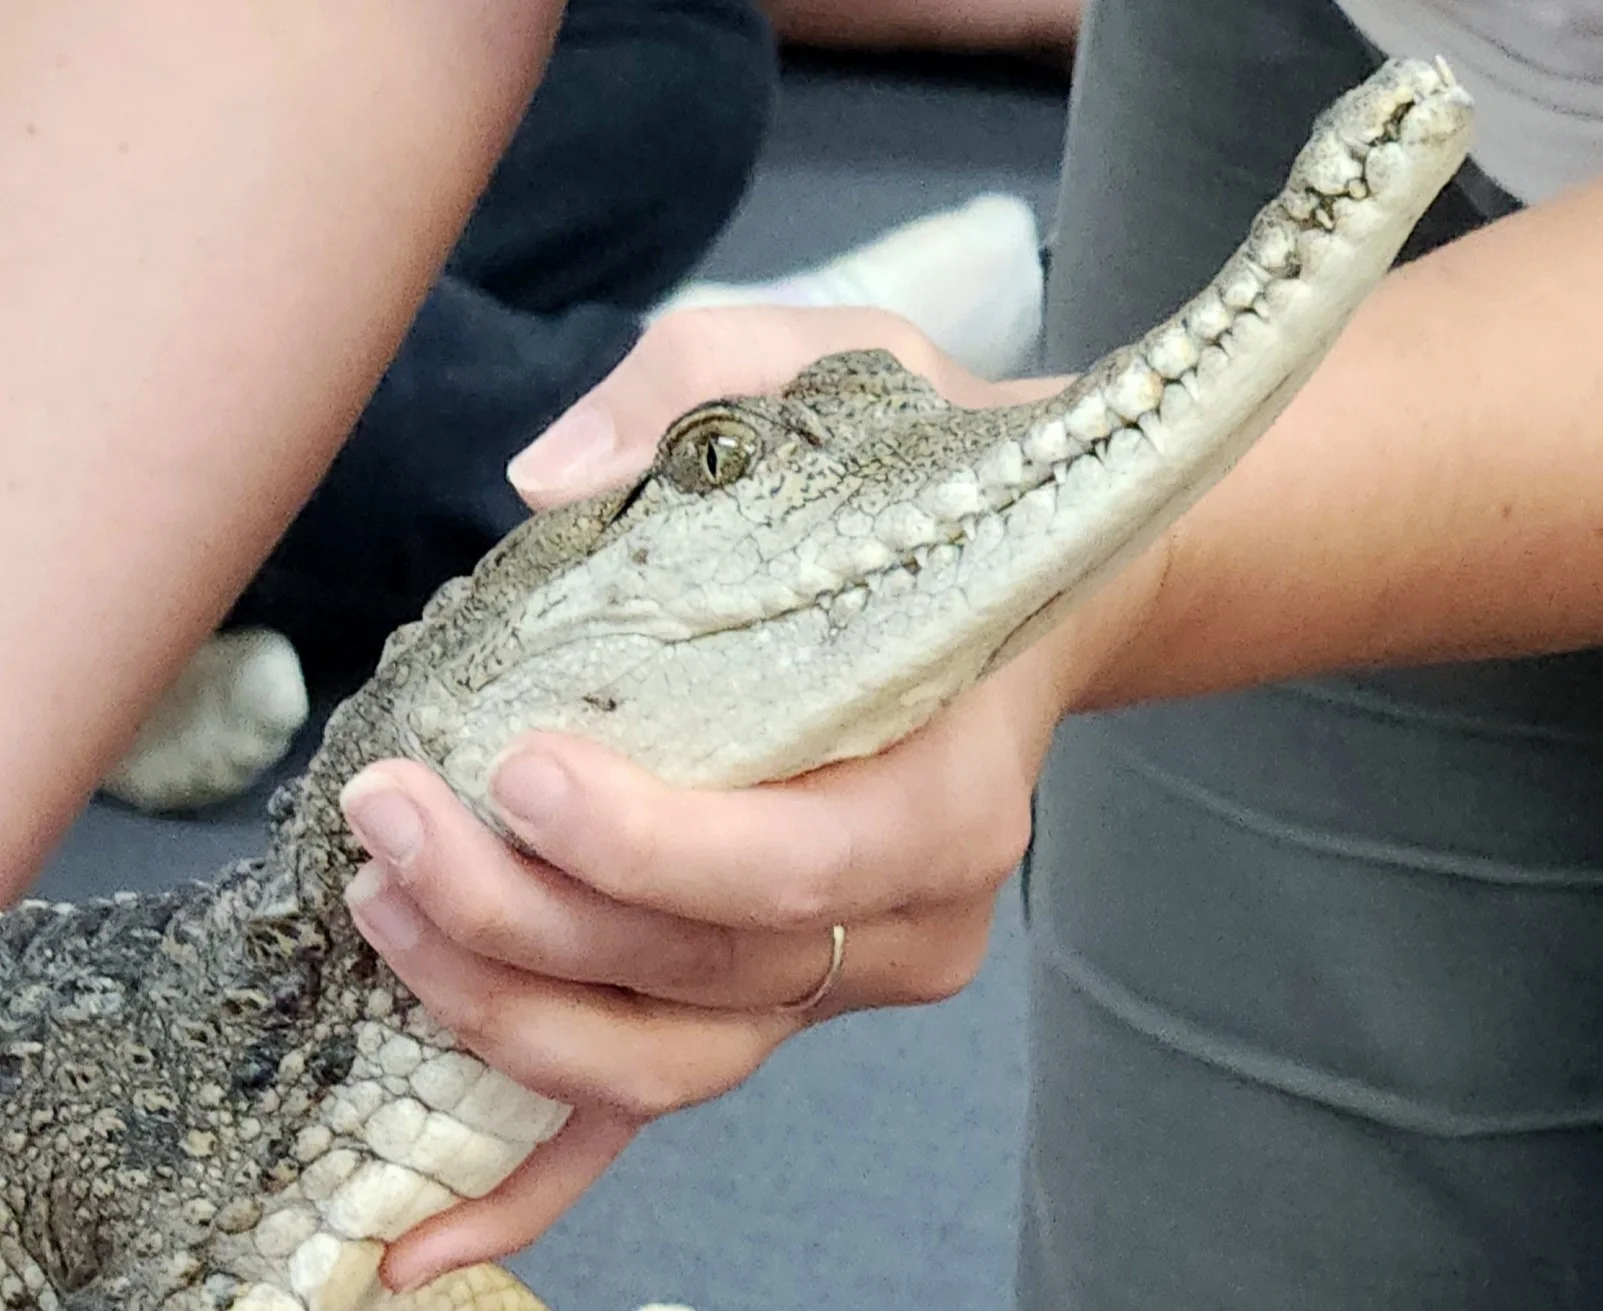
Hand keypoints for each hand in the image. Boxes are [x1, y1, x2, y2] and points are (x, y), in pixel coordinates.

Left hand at [339, 306, 1080, 1290]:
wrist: (1020, 583)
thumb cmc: (931, 485)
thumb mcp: (836, 368)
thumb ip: (698, 392)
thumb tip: (541, 486)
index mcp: (954, 779)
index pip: (808, 861)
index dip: (659, 845)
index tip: (519, 768)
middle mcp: (915, 910)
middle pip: (707, 974)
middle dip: (527, 921)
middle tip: (392, 825)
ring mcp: (846, 970)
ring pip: (670, 1059)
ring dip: (508, 1014)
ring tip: (386, 916)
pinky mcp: (780, 994)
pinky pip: (660, 1109)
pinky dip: (540, 1182)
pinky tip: (416, 1240)